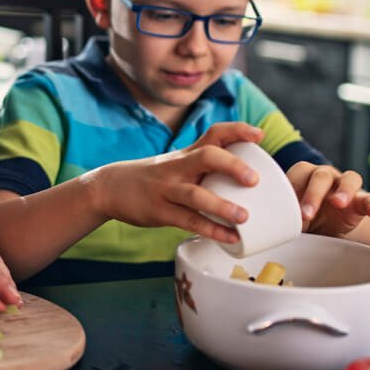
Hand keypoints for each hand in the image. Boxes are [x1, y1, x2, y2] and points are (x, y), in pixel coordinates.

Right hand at [89, 122, 262, 241]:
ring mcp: (167, 189)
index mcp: (186, 154)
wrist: (110, 187)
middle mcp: (178, 167)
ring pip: (196, 194)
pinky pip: (188, 221)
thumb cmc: (153, 178)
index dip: (238, 131)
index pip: (214, 133)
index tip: (259, 136)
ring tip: (244, 217)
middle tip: (254, 180)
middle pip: (207, 156)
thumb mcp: (176, 164)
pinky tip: (230, 238)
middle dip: (233, 165)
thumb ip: (203, 167)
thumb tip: (244, 178)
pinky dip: (210, 230)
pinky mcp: (159, 212)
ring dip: (222, 206)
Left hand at [286, 162, 369, 236]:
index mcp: (304, 176)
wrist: (327, 227)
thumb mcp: (289, 216)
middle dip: (313, 194)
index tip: (286, 208)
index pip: (300, 173)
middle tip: (306, 215)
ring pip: (350, 179)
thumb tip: (262, 229)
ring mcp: (345, 187)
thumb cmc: (302, 217)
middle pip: (322, 176)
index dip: (294, 188)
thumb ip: (280, 215)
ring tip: (339, 204)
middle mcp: (325, 176)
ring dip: (344, 190)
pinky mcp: (361, 202)